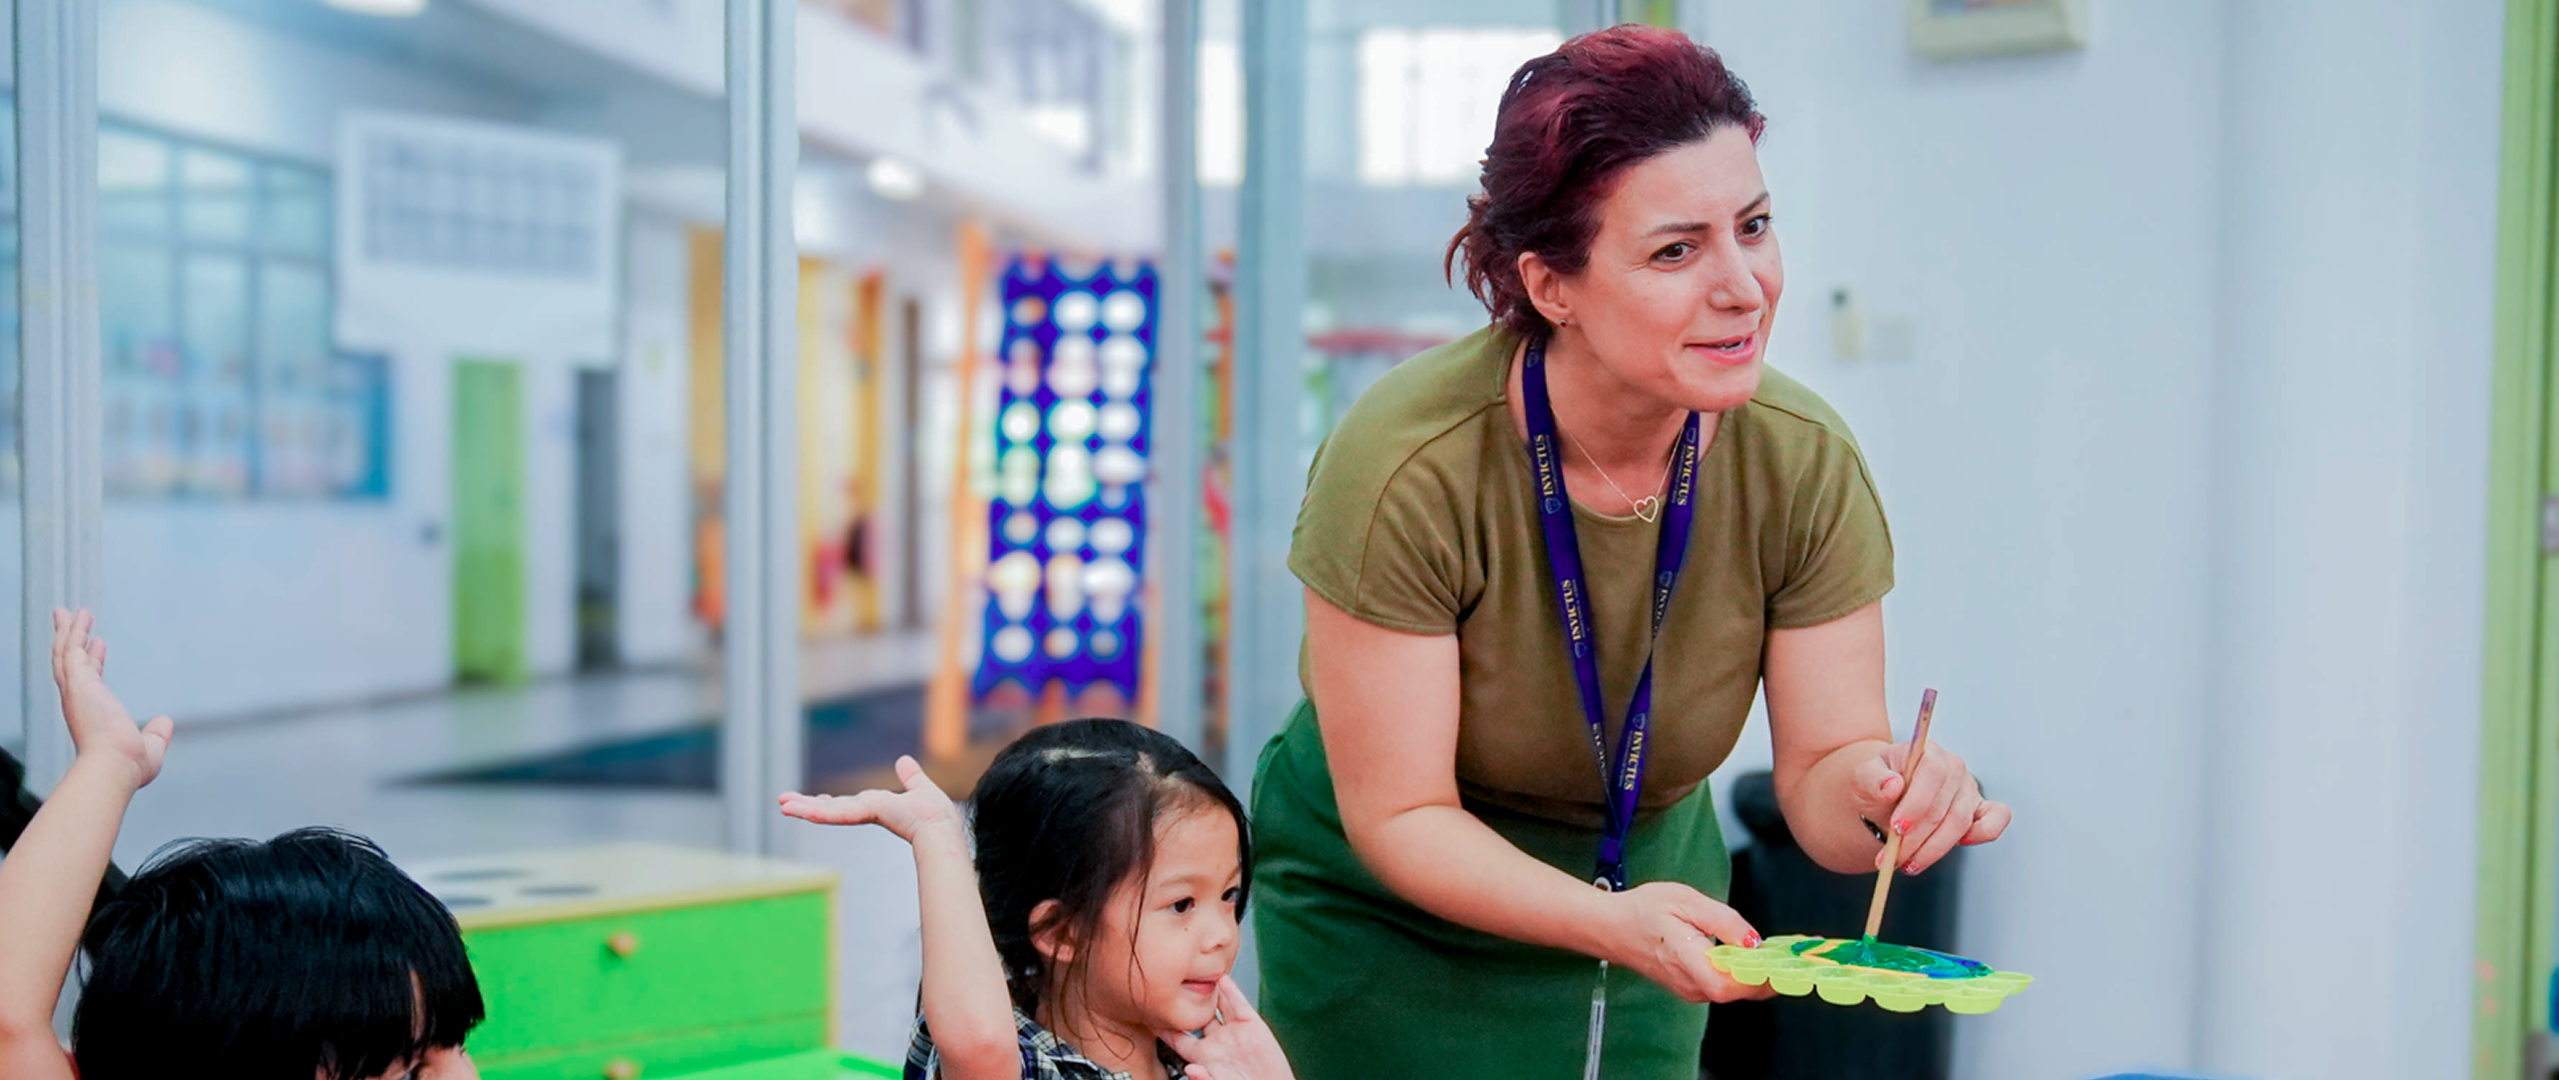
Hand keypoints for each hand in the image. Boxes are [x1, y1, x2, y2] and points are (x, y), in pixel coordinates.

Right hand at [51, 609, 171, 789]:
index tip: (98, 646)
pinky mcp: (77, 681)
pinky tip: (80, 615)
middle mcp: (80, 701)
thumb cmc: (128, 765)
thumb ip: (157, 733)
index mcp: (93, 716)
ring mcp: (76, 690)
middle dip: (69, 641)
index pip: (90, 682)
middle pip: (69, 663)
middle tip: (70, 622)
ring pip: (65, 653)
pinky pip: (71, 648)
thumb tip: (165, 722)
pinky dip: (74, 631)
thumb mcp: (151, 748)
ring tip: (71, 612)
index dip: (93, 663)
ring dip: (68, 631)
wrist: (115, 766)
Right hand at [777, 755, 960, 842]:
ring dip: (804, 809)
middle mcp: (866, 810)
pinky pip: (838, 812)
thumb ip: (911, 775)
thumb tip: (904, 760)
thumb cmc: (934, 813)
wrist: (939, 824)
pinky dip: (820, 812)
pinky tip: (802, 811)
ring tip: (782, 806)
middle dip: (806, 806)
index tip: (812, 801)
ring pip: (828, 811)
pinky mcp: (866, 812)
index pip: (845, 804)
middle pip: (830, 808)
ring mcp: (864, 813)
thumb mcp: (919, 787)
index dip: (828, 803)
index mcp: (875, 806)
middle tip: (783, 804)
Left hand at [1159, 976, 1294, 1079]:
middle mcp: (1217, 1041)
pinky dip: (1231, 991)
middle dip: (1185, 1002)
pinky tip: (1223, 979)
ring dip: (1208, 990)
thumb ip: (1204, 1079)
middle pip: (1196, 1016)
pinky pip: (1238, 1004)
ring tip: (1195, 972)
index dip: (1165, 1028)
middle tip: (1170, 984)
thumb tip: (1190, 1071)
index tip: (1150, 1015)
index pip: (1179, 1038)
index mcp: (1204, 1057)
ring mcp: (1234, 1032)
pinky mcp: (1252, 1026)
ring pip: (1217, 1005)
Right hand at [1601, 881, 1773, 1004]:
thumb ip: (1722, 920)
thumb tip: (1753, 941)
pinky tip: (1750, 955)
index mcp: (1684, 957)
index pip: (1726, 985)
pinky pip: (1726, 986)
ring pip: (1735, 991)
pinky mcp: (1693, 988)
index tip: (1783, 962)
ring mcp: (1690, 989)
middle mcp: (1689, 982)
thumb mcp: (1685, 899)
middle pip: (1738, 991)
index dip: (1758, 978)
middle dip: (1769, 975)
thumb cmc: (1644, 910)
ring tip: (1775, 952)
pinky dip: (1744, 974)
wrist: (1612, 928)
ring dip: (1759, 974)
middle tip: (1790, 953)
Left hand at [1851, 737, 2009, 876]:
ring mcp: (1969, 789)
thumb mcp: (1863, 778)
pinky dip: (1982, 834)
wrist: (1884, 793)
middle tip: (1892, 859)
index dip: (1917, 804)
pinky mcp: (1979, 809)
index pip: (1933, 773)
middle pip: (1943, 807)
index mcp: (1929, 752)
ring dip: (1932, 850)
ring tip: (1906, 864)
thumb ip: (1873, 779)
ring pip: (1960, 824)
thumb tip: (1892, 786)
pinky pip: (1994, 820)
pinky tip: (1958, 846)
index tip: (1897, 829)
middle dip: (1916, 839)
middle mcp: (1954, 768)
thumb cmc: (1877, 783)